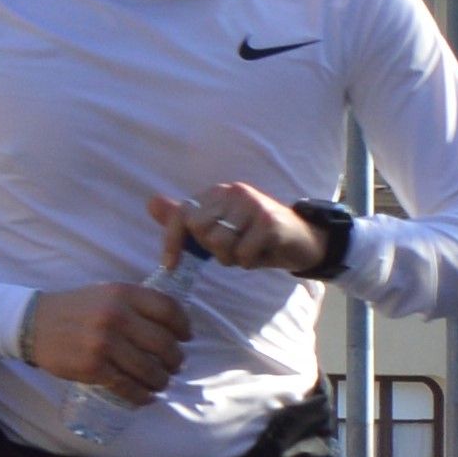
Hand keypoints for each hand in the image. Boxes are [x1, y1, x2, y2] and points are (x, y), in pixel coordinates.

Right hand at [19, 278, 192, 399]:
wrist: (33, 323)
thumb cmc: (76, 309)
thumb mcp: (107, 293)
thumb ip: (136, 304)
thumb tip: (171, 327)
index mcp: (123, 294)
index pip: (169, 309)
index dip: (183, 326)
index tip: (186, 337)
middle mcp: (117, 316)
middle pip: (164, 343)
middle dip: (175, 359)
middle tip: (175, 365)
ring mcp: (105, 343)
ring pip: (149, 369)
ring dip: (161, 380)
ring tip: (161, 382)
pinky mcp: (93, 367)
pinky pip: (126, 386)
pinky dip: (141, 395)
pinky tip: (145, 397)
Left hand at [163, 183, 330, 275]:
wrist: (306, 241)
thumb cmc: (258, 238)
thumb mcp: (220, 230)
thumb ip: (187, 219)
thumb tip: (151, 203)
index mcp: (217, 193)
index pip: (182, 215)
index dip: (172, 241)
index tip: (170, 264)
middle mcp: (233, 191)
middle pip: (200, 230)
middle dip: (212, 250)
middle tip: (232, 250)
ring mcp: (252, 203)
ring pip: (220, 242)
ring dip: (232, 258)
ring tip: (247, 251)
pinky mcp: (268, 220)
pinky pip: (242, 253)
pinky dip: (249, 262)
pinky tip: (262, 253)